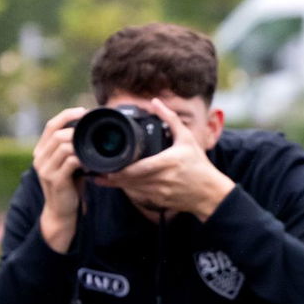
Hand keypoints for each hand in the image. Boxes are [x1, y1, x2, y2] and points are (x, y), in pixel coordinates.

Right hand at [33, 107, 86, 252]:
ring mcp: (46, 169)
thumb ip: (71, 148)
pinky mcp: (55, 180)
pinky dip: (82, 159)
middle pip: (57, 134)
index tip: (82, 111)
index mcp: (41, 151)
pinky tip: (89, 163)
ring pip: (64, 146)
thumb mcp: (66, 163)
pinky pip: (70, 162)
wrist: (61, 212)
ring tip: (91, 149)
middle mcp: (39, 158)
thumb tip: (87, 130)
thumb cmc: (68, 186)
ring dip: (80, 145)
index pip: (50, 126)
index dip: (66, 115)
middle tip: (92, 130)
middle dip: (76, 129)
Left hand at [95, 99, 233, 219]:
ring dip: (115, 185)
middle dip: (109, 178)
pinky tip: (117, 184)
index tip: (103, 166)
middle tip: (93, 171)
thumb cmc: (199, 165)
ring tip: (99, 177)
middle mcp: (160, 180)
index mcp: (165, 164)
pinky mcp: (158, 202)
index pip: (135, 169)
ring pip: (130, 190)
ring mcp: (158, 193)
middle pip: (127, 181)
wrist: (210, 193)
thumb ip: (170, 119)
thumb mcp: (186, 139)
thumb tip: (155, 101)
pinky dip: (127, 190)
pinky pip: (138, 196)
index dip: (117, 170)